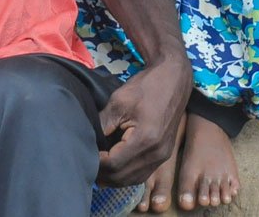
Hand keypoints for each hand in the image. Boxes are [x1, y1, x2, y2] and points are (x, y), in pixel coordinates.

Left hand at [96, 58, 191, 185]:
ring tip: (99, 169)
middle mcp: (157, 153)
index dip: (97, 164)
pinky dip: (127, 175)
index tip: (85, 155)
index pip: (114, 165)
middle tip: (88, 165)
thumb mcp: (118, 102)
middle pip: (123, 177)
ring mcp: (163, 156)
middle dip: (103, 174)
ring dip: (114, 178)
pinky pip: (143, 173)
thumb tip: (89, 143)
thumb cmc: (146, 87)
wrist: (173, 79)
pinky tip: (115, 169)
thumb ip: (103, 125)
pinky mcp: (164, 154)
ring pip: (133, 179)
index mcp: (145, 139)